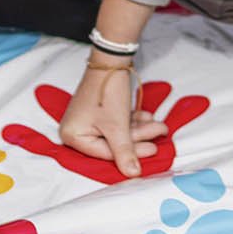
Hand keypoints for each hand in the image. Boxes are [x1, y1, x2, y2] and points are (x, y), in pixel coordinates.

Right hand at [56, 55, 170, 177]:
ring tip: (159, 124)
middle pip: (112, 143)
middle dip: (139, 137)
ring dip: (139, 128)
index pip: (105, 154)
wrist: (110, 59)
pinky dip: (132, 121)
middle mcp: (77, 129)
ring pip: (117, 132)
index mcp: (72, 135)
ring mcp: (87, 119)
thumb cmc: (107, 92)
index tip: (153, 150)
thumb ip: (125, 152)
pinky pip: (116, 123)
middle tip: (159, 132)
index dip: (131, 153)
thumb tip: (133, 174)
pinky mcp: (97, 111)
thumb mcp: (117, 126)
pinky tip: (148, 117)